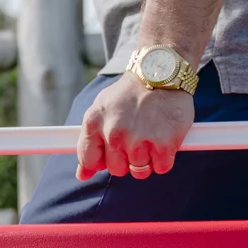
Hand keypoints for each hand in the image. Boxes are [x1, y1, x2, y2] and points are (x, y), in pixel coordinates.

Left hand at [76, 75, 195, 179]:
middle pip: (116, 169)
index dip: (101, 160)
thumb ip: (90, 141)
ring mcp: (139, 139)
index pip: (89, 160)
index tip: (110, 154)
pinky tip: (163, 139)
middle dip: (126, 159)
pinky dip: (164, 159)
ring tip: (150, 136)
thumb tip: (83, 175)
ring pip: (139, 171)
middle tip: (135, 138)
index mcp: (94, 122)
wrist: (161, 72)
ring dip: (146, 159)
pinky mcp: (164, 144)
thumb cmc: (130, 93)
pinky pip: (161, 168)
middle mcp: (114, 133)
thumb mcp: (102, 108)